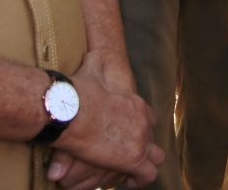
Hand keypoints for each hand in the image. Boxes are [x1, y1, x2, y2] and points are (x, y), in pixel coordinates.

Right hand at [50, 62, 162, 187]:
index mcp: (133, 103)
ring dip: (145, 165)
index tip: (126, 136)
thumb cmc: (78, 91)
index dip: (138, 127)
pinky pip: (147, 175)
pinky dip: (138, 180)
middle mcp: (142, 121)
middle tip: (128, 157)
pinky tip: (127, 180)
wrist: (72, 108)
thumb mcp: (92, 69)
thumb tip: (94, 51)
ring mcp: (141, 139)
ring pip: (156, 158)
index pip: (147, 117)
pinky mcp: (134, 158)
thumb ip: (96, 62)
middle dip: (144, 148)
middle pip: (153, 138)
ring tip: (130, 173)